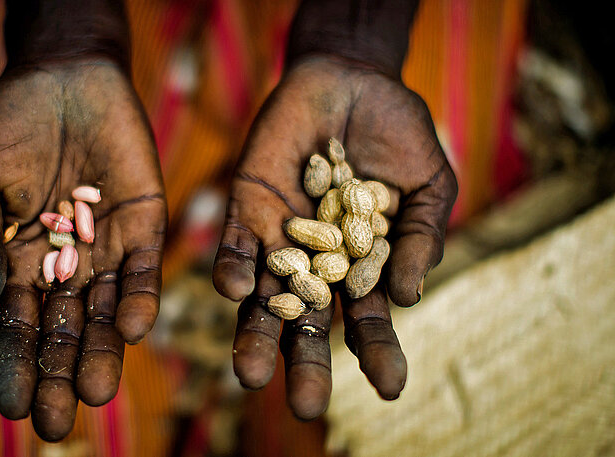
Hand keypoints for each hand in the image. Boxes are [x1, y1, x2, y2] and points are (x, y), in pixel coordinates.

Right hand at [0, 60, 165, 440]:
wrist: (62, 78)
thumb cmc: (8, 127)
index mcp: (22, 262)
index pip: (18, 324)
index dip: (14, 365)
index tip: (14, 407)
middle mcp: (68, 265)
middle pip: (65, 330)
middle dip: (60, 373)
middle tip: (58, 422)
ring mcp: (107, 248)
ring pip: (106, 310)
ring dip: (103, 350)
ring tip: (96, 392)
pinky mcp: (144, 224)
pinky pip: (143, 268)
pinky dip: (138, 297)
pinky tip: (133, 328)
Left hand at [212, 55, 456, 418]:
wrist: (350, 79)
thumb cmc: (398, 134)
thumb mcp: (428, 183)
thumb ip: (418, 237)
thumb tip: (407, 298)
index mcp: (359, 265)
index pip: (368, 318)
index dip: (380, 351)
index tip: (392, 388)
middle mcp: (314, 262)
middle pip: (306, 322)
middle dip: (304, 361)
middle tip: (303, 407)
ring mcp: (277, 238)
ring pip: (260, 298)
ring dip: (255, 334)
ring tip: (251, 373)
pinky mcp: (245, 207)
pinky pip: (234, 245)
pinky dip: (232, 268)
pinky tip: (232, 289)